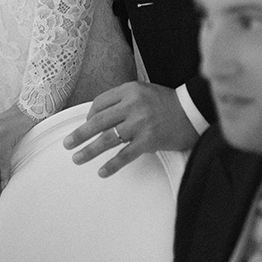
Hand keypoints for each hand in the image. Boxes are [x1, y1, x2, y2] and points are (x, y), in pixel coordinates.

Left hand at [62, 81, 199, 176]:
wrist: (193, 110)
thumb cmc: (168, 102)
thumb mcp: (144, 91)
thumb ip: (124, 100)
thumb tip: (101, 116)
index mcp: (129, 90)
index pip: (100, 103)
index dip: (89, 115)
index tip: (85, 124)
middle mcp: (132, 105)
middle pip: (98, 121)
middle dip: (80, 134)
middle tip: (68, 143)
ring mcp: (140, 124)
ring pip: (107, 138)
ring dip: (89, 150)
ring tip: (78, 158)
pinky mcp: (148, 140)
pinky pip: (125, 155)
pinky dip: (112, 164)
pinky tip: (102, 171)